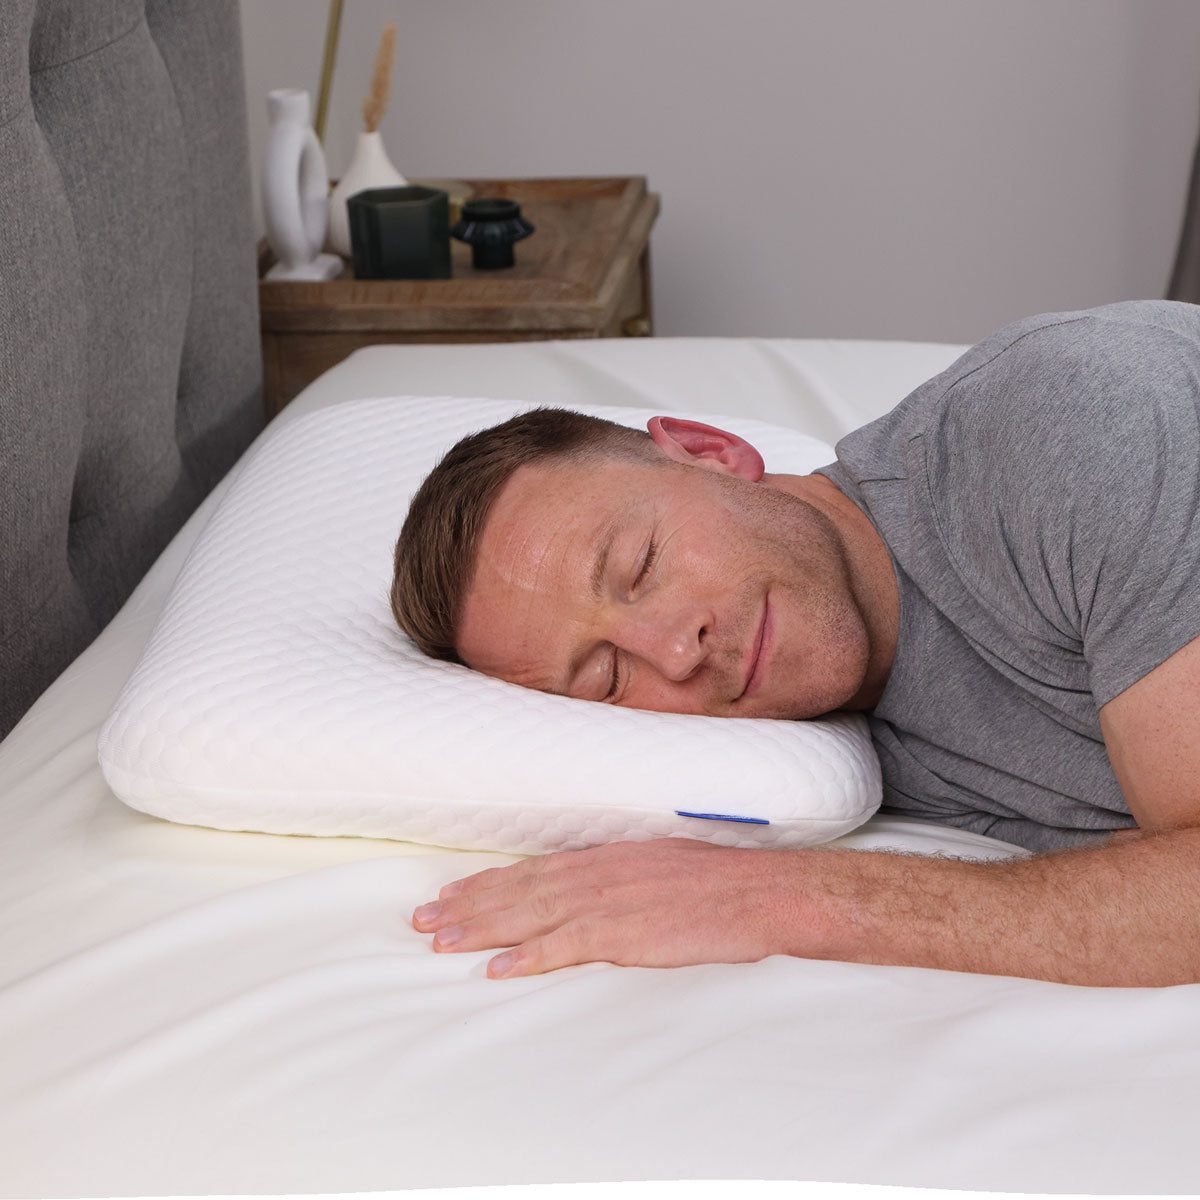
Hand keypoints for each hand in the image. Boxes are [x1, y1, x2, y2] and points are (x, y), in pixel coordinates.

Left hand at [411, 838, 808, 977]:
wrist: (763, 893)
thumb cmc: (721, 882)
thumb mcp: (661, 866)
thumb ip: (621, 878)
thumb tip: (593, 894)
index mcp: (608, 857)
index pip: (533, 870)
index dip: (488, 884)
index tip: (450, 894)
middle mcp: (599, 873)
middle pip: (520, 890)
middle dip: (468, 906)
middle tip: (422, 921)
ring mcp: (611, 902)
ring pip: (531, 914)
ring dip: (482, 929)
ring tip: (440, 942)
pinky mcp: (628, 933)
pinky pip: (568, 946)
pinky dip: (530, 957)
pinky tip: (498, 969)